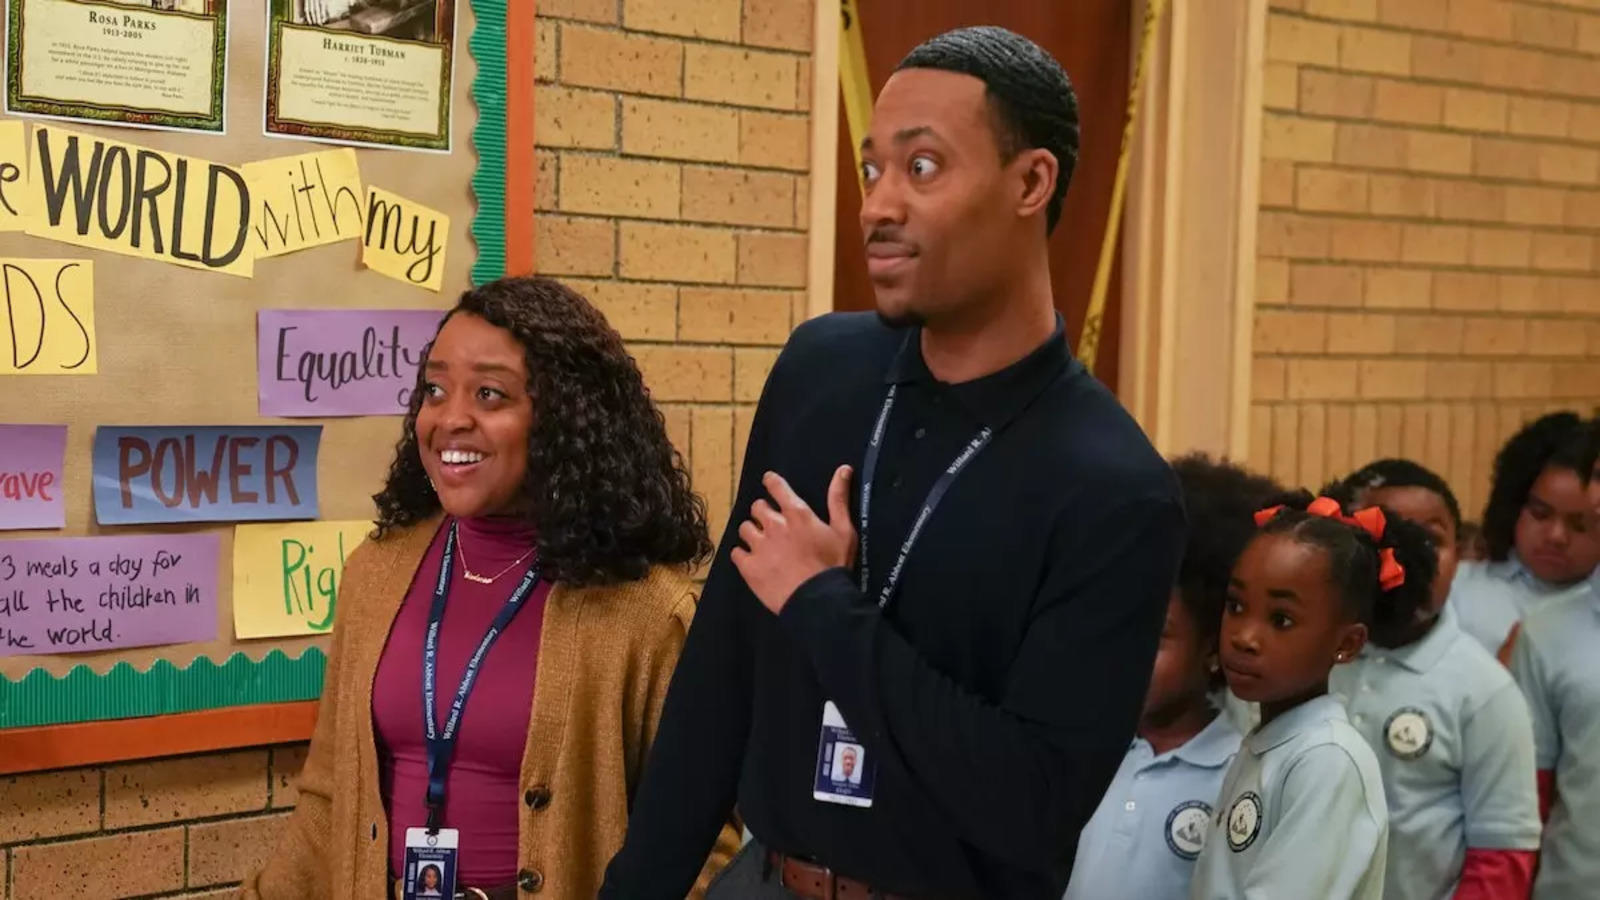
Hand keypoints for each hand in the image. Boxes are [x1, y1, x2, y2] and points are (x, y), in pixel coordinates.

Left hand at [731, 467, 856, 614]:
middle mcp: (774, 525)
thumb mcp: (843, 530)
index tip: (768, 481)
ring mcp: (759, 546)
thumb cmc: (833, 565)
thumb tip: (844, 468)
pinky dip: (742, 554)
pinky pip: (736, 553)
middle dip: (763, 512)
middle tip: (771, 524)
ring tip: (761, 543)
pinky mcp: (748, 567)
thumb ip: (839, 499)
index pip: (777, 487)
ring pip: (744, 528)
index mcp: (797, 514)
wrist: (819, 600)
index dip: (771, 482)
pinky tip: (751, 560)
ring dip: (752, 532)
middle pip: (757, 507)